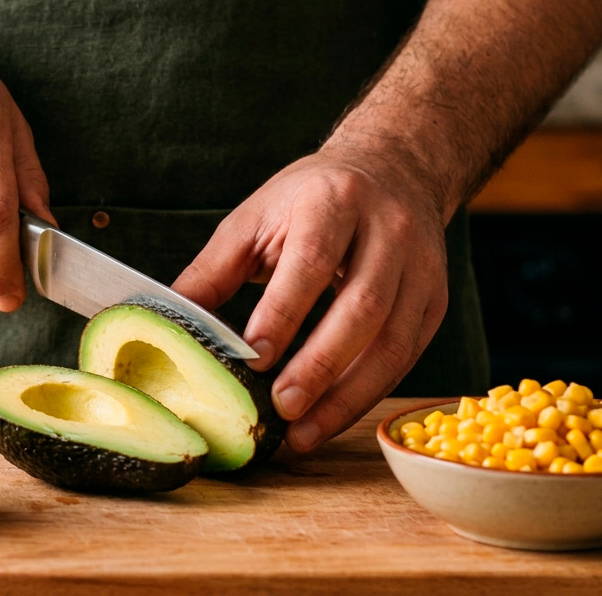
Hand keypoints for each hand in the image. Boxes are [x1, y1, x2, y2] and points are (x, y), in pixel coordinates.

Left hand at [172, 136, 449, 451]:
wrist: (392, 170)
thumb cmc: (309, 200)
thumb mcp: (256, 218)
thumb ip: (213, 271)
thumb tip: (167, 323)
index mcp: (333, 201)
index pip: (310, 262)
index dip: (284, 314)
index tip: (253, 359)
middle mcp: (388, 230)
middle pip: (363, 306)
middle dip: (321, 365)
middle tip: (281, 408)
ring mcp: (421, 267)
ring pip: (393, 341)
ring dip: (348, 395)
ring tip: (304, 432)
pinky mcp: (435, 300)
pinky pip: (407, 355)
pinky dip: (369, 392)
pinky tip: (333, 417)